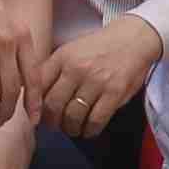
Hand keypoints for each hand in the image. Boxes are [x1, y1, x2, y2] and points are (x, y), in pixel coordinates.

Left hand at [35, 12, 164, 139]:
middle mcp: (76, 69)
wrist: (134, 38)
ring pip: (73, 116)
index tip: (37, 115)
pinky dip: (89, 130)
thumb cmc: (100, 47)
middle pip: (52, 106)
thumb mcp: (72, 50)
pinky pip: (95, 120)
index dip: (34, 106)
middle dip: (51, 122)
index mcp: (62, 57)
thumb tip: (34, 96)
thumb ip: (53, 70)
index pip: (38, 87)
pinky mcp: (114, 93)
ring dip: (70, 128)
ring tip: (73, 128)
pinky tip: (89, 129)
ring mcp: (96, 81)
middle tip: (55, 126)